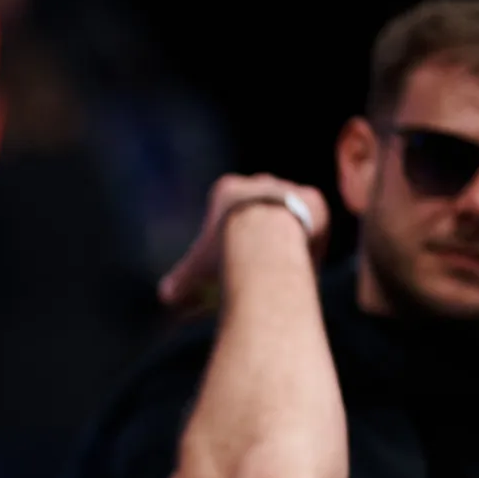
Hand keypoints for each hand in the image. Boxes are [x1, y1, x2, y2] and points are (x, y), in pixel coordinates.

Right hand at [158, 174, 329, 308]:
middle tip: (259, 256)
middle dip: (258, 224)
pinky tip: (304, 256)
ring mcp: (287, 186)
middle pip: (257, 203)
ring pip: (287, 208)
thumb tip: (164, 296)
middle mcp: (257, 181)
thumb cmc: (224, 256)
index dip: (228, 230)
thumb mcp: (195, 271)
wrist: (266, 244)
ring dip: (286, 229)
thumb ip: (180, 281)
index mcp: (226, 189)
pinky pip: (313, 218)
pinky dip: (310, 236)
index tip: (231, 251)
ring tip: (284, 260)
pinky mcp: (314, 199)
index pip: (226, 204)